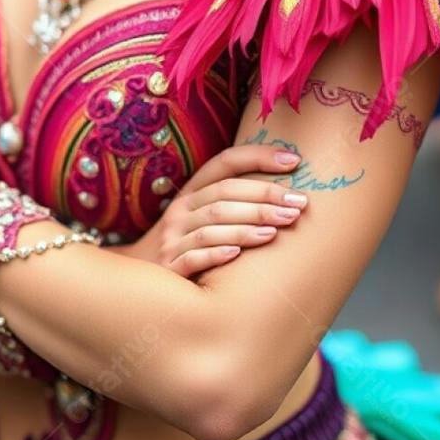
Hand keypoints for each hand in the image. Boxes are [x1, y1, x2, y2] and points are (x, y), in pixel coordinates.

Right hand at [128, 144, 307, 278]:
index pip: (225, 163)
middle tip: (299, 204)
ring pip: (211, 226)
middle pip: (224, 194)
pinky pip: (193, 257)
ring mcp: (172, 238)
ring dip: (247, 226)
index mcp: (191, 192)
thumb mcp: (202, 220)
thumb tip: (289, 193)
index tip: (294, 160)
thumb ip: (234, 204)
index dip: (258, 157)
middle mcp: (180, 210)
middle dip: (264, 197)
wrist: (141, 283)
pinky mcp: (169, 267)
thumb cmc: (187, 248)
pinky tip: (238, 255)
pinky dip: (216, 254)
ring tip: (279, 229)